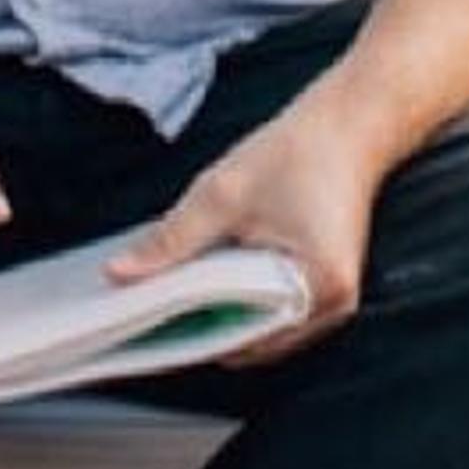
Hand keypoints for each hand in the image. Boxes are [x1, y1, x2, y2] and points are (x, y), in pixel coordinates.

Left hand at [107, 90, 383, 346]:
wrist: (349, 127)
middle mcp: (334, 306)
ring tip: (180, 292)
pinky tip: (212, 280)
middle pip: (252, 341)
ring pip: (262, 330)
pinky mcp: (327, 288)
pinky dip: (243, 302)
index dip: (190, 333)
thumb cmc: (297, 154)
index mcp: (318, 286)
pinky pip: (276, 312)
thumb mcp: (221, 196)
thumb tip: (119, 275)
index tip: (147, 326)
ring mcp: (335, 302)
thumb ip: (169, 242)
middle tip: (154, 308)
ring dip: (224, 315)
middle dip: (204, 326)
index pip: (242, 336)